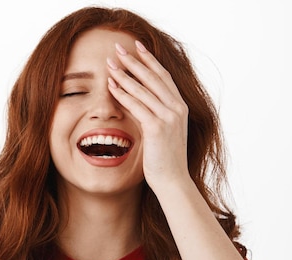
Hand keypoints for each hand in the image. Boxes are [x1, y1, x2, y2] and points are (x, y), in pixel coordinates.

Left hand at [106, 41, 190, 192]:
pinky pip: (136, 105)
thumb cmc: (165, 160)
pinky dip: (122, 94)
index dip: (149, 60)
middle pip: (153, 77)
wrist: (173, 180)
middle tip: (119, 48)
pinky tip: (111, 86)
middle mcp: (177, 108)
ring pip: (143, 89)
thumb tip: (141, 104)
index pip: (163, 76)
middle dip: (134, 60)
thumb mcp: (164, 133)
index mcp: (180, 107)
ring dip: (124, 74)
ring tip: (110, 63)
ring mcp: (168, 117)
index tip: (137, 47)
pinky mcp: (157, 127)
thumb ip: (157, 115)